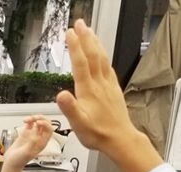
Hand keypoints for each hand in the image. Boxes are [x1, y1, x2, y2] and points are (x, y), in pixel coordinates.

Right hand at [3, 116, 53, 169]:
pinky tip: (25, 121)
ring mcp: (32, 136)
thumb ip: (32, 142)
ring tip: (27, 119)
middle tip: (33, 118)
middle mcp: (39, 138)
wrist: (11, 163)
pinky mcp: (25, 135)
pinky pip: (30, 125)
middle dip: (40, 119)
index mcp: (42, 143)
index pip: (49, 130)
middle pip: (45, 124)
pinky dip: (29, 121)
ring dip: (34, 119)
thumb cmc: (19, 161)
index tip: (37, 122)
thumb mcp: (26, 152)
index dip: (45, 124)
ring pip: (38, 123)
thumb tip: (36, 131)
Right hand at [56, 20, 160, 171]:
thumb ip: (70, 108)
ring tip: (89, 31)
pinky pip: (107, 66)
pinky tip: (101, 53)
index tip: (69, 33)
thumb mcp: (78, 124)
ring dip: (95, 43)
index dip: (75, 47)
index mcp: (88, 91)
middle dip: (85, 38)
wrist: (119, 139)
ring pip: (102, 58)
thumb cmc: (98, 133)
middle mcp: (99, 84)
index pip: (81, 64)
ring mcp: (108, 85)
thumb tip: (60, 94)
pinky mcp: (113, 89)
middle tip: (80, 23)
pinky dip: (103, 55)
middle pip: (93, 55)